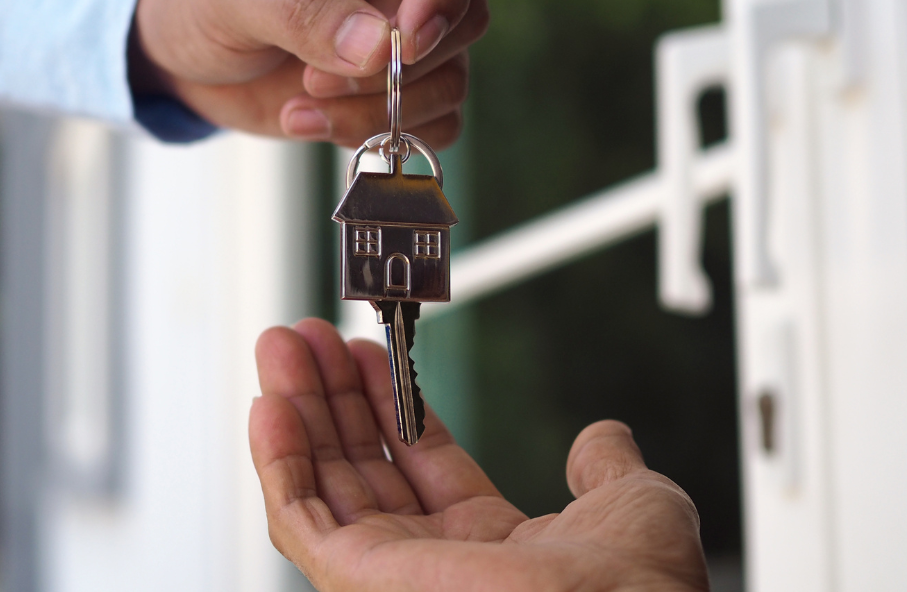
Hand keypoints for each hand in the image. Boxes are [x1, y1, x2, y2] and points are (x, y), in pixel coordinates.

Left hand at [131, 0, 488, 147]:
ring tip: (302, 105)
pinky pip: (432, 121)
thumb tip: (377, 48)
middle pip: (465, 13)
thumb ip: (304, 13)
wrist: (175, 55)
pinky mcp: (392, 88)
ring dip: (384, 109)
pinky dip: (382, 137)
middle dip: (403, 64)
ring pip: (450, 76)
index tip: (407, 39)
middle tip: (324, 79)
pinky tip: (313, 124)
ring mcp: (400, 30)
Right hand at [249, 319, 709, 591]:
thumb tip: (602, 439)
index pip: (421, 463)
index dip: (389, 403)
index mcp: (494, 548)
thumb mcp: (631, 502)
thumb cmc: (635, 588)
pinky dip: (278, 463)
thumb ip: (605, 467)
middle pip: (363, 467)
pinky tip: (270, 407)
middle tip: (309, 339)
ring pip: (323, 487)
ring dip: (297, 413)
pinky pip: (299, 521)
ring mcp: (394, 577)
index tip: (370, 354)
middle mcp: (437, 564)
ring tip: (282, 350)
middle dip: (332, 396)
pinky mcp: (359, 580)